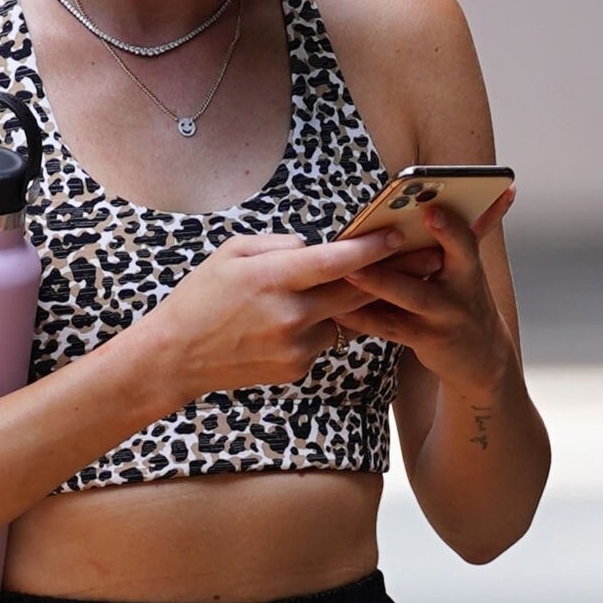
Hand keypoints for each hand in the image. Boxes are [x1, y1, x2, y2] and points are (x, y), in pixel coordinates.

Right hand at [153, 225, 412, 396]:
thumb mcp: (232, 253)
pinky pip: (321, 340)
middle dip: (393, 274)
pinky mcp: (296, 368)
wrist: (176, 356)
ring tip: (322, 290)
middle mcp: (291, 314)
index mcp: (274, 278)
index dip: (372, 248)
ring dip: (340, 304)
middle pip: (357, 292)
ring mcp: (296, 346)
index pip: (337, 261)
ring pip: (340, 317)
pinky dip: (314, 327)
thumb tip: (315, 247)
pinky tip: (282, 325)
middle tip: (426, 259)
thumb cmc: (200, 297)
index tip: (399, 234)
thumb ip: (279, 245)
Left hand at [330, 187, 516, 397]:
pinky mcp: (423, 339)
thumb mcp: (473, 265)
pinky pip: (389, 327)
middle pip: (434, 268)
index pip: (465, 241)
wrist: (480, 355)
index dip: (449, 228)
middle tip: (382, 239)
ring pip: (407, 297)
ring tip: (348, 271)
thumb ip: (473, 229)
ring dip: (378, 284)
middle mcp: (459, 291)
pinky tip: (336, 308)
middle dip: (407, 256)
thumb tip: (504, 188)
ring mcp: (441, 317)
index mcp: (469, 265)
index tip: (432, 211)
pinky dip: (362, 317)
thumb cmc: (466, 298)